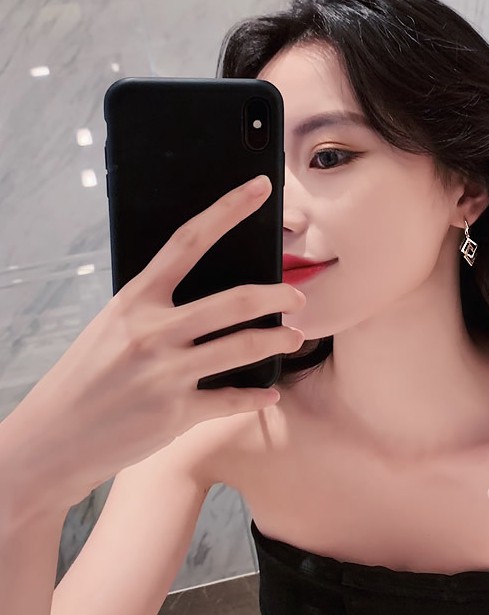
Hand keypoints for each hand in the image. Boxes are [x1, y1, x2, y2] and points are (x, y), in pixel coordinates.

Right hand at [2, 174, 304, 513]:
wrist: (52, 437)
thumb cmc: (86, 374)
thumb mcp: (113, 324)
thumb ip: (155, 305)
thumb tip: (206, 287)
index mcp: (135, 299)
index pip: (189, 240)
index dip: (229, 209)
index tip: (260, 188)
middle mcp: (152, 331)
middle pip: (235, 300)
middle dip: (278, 295)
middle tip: (298, 297)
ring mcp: (166, 373)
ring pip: (244, 347)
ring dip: (280, 340)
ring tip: (295, 336)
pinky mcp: (175, 413)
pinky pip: (232, 400)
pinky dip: (256, 397)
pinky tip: (270, 393)